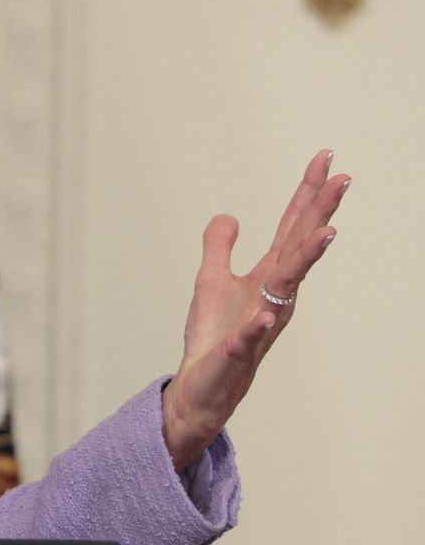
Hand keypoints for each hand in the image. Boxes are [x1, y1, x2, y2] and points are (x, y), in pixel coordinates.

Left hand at [162, 149, 348, 469]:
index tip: (326, 158)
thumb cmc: (213, 336)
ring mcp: (261, 322)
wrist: (203, 386)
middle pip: (299, 246)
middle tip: (342, 178)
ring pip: (287, 286)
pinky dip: (257, 326)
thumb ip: (220, 247)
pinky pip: (250, 336)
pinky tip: (264, 315)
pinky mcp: (238, 350)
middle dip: (320, 213)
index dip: (307, 193)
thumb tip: (229, 216)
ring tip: (325, 232)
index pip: (293, 227)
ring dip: (306, 259)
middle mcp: (274, 295)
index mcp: (268, 276)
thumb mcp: (210, 280)